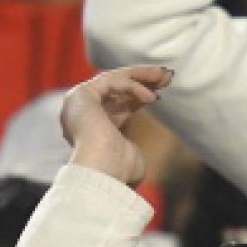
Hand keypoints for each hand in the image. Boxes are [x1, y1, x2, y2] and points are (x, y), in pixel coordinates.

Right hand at [60, 66, 173, 187]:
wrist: (104, 171)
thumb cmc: (119, 170)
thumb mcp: (130, 152)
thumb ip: (130, 145)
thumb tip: (140, 149)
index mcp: (92, 128)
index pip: (117, 104)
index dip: (140, 95)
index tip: (161, 93)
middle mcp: (81, 113)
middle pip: (116, 89)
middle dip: (143, 80)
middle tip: (167, 75)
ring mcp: (78, 103)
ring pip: (113, 79)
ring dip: (142, 75)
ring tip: (166, 75)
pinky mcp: (82, 95)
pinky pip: (112, 81)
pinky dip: (133, 86)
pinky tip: (152, 98)